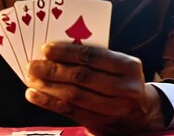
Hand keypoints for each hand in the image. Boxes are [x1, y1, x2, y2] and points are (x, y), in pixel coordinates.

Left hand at [25, 43, 165, 134]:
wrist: (142, 113)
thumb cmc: (124, 82)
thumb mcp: (120, 66)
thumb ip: (96, 59)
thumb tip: (58, 53)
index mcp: (129, 67)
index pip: (93, 56)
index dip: (67, 52)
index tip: (46, 49)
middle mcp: (124, 88)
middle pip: (81, 76)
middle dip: (53, 70)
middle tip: (33, 65)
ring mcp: (114, 109)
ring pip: (74, 96)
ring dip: (48, 87)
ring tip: (31, 79)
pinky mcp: (101, 124)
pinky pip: (71, 111)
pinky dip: (49, 102)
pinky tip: (35, 95)